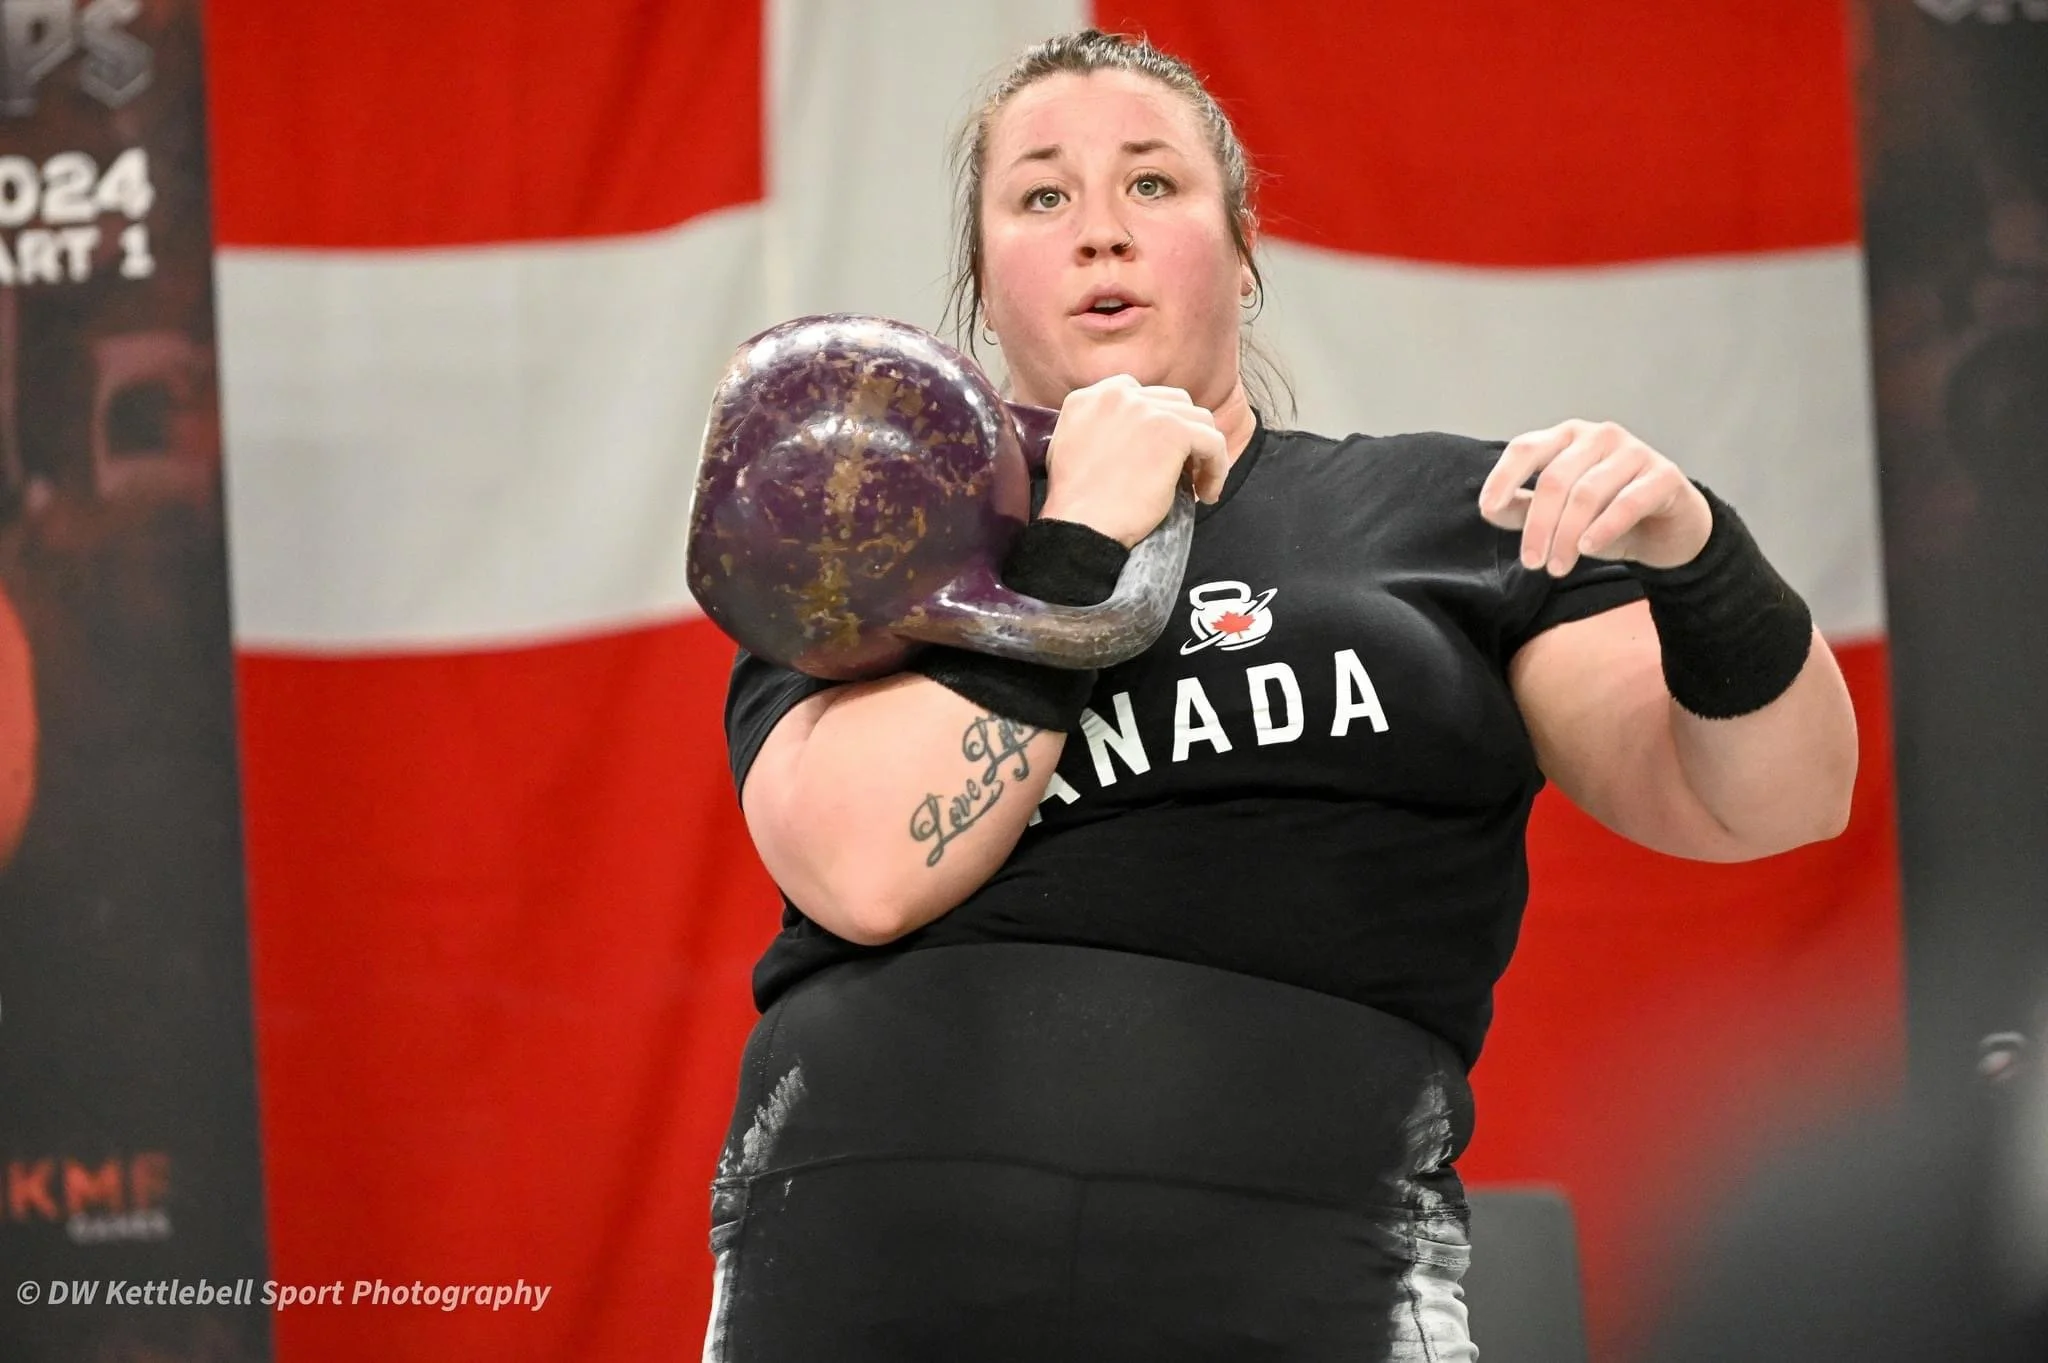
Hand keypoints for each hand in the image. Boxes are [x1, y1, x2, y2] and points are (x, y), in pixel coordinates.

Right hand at [1038, 375, 1228, 548]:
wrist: (1081, 525)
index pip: (1139, 395)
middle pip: (1172, 402)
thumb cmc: (1075, 503)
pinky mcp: (1173, 431)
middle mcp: (1117, 394)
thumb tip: (1133, 436)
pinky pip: (1213, 442)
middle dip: (1183, 434)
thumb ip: (1097, 429)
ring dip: (1203, 450)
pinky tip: (1208, 492)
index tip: (1161, 451)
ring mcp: (1146, 409)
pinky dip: (1217, 467)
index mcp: (1089, 397)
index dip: (1156, 422)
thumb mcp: (1069, 449)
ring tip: (1198, 483)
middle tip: (1184, 469)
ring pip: (1197, 419)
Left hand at [1477, 420, 1711, 574]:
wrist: (1668, 530)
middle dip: (1539, 525)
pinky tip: (1589, 549)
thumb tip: (1490, 509)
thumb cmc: (1606, 516)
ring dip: (1567, 535)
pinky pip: (1628, 501)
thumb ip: (1524, 509)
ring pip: (1587, 493)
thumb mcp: (1560, 516)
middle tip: (1532, 562)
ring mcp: (1633, 452)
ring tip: (1557, 568)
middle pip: (1555, 479)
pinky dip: (1604, 527)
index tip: (1488, 508)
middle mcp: (1599, 437)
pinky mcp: (1664, 475)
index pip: (1526, 448)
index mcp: (1567, 438)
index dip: (1503, 477)